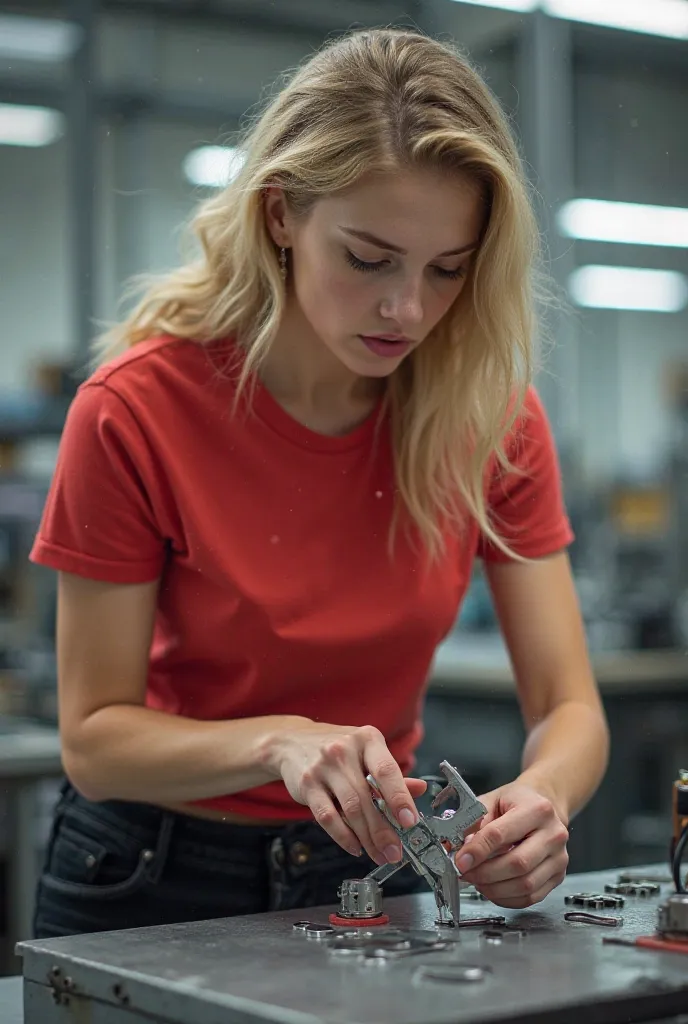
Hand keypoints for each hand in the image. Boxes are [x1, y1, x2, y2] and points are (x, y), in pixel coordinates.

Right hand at [270, 719, 426, 864]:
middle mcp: (344, 750)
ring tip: (378, 854)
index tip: (409, 821)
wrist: (292, 741)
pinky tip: (354, 846)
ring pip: (349, 809)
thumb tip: (420, 789)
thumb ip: (391, 773)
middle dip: (384, 830)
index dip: (400, 797)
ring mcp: (323, 767)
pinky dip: (343, 836)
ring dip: (366, 838)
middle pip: (367, 797)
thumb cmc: (337, 749)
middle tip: (395, 851)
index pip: (387, 770)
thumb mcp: (366, 752)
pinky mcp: (307, 784)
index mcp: (367, 739)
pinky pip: (327, 817)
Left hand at [454, 781, 568, 907]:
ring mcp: (559, 858)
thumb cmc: (518, 802)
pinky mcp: (558, 875)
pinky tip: (493, 889)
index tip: (460, 860)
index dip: (477, 851)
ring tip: (477, 881)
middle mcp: (553, 834)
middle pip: (517, 864)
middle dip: (485, 874)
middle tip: (465, 873)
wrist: (545, 806)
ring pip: (525, 884)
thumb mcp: (493, 800)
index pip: (501, 834)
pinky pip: (531, 897)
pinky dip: (507, 898)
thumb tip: (456, 847)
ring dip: (494, 889)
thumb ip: (474, 821)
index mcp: (536, 809)